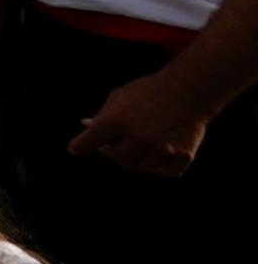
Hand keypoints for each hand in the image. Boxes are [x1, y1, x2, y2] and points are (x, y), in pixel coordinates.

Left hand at [72, 62, 214, 176]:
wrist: (188, 91)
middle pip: (115, 157)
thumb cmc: (149, 91)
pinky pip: (164, 172)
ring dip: (134, 159)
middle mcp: (139, 137)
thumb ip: (103, 114)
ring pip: (139, 167)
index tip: (74, 149)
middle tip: (112, 145)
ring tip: (136, 146)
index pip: (91, 140)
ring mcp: (162, 149)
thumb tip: (86, 127)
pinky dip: (158, 166)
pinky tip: (156, 155)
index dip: (80, 146)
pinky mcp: (182, 157)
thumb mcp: (119, 96)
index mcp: (118, 120)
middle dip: (111, 151)